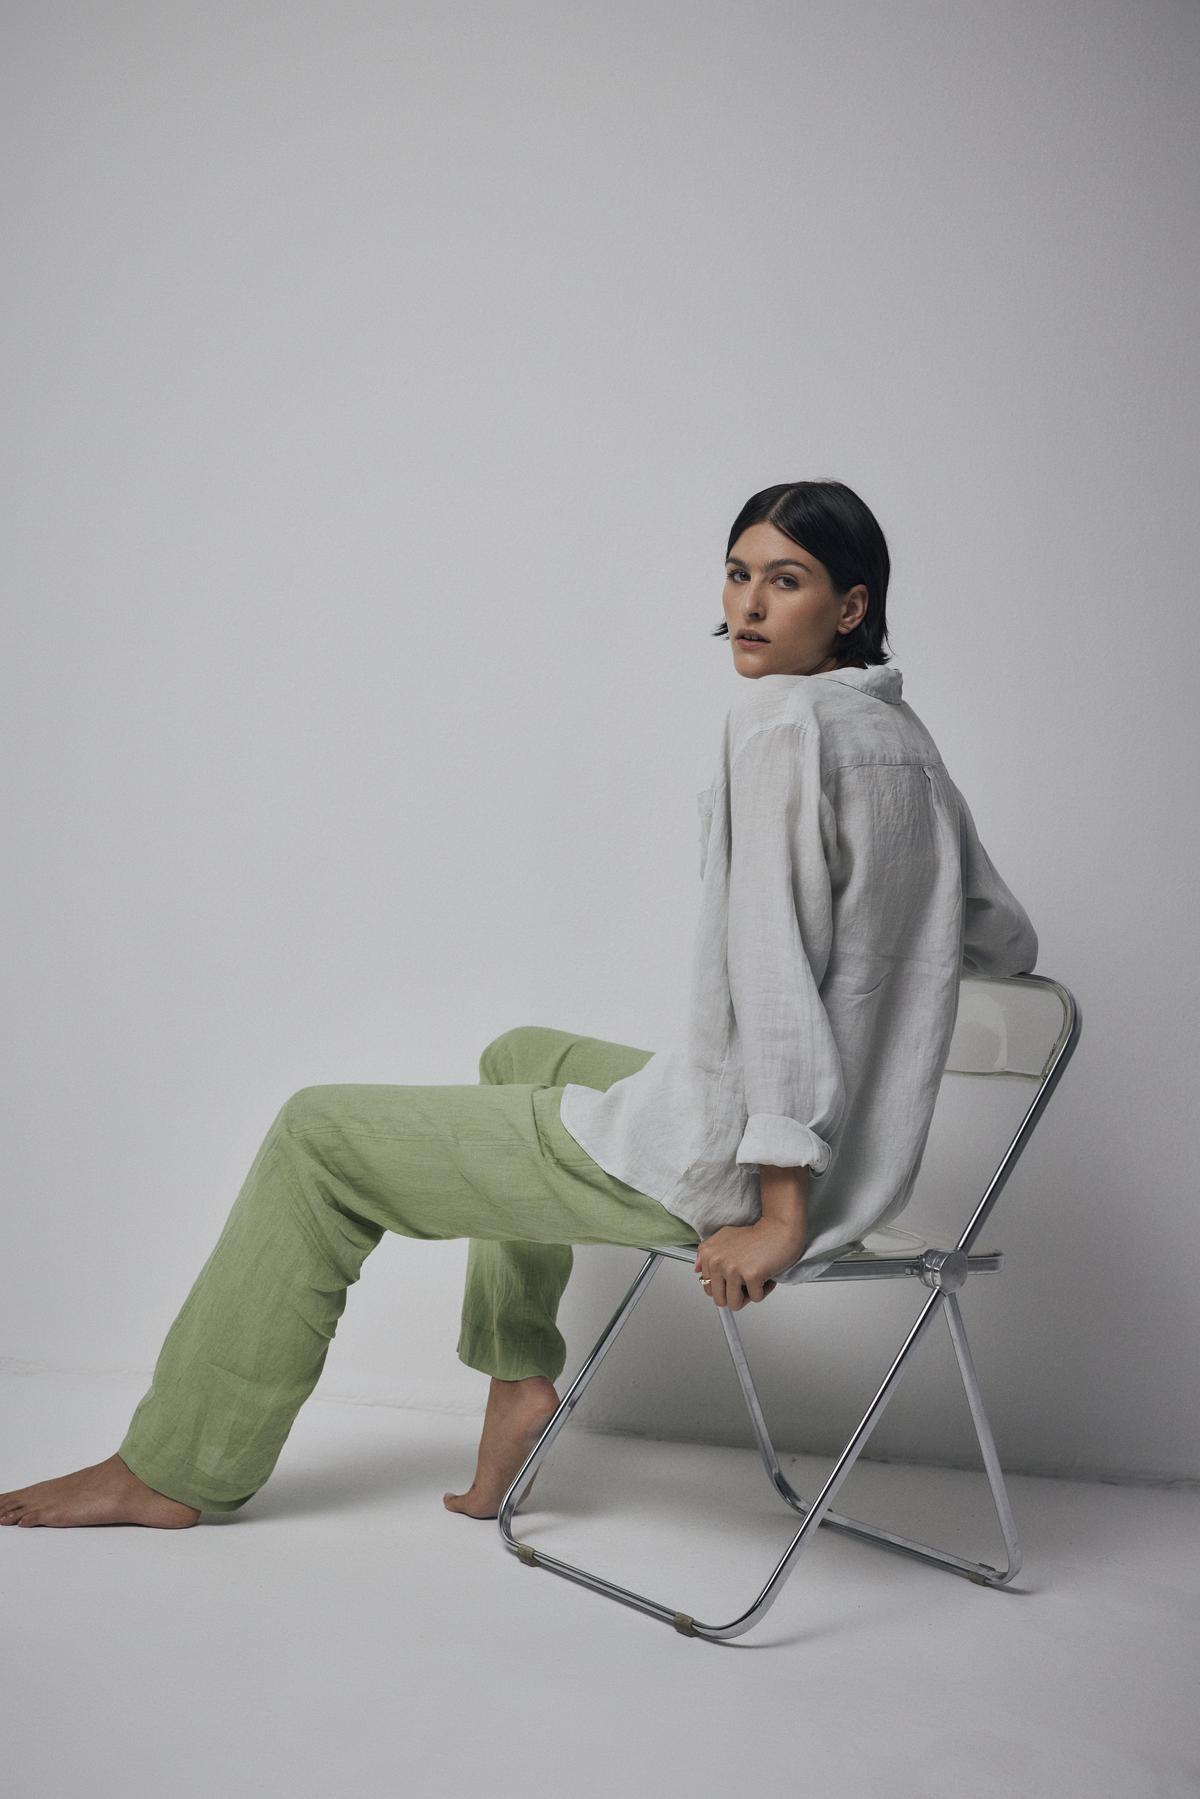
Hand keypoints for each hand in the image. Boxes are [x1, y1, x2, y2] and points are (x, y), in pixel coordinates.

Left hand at [693, 1214, 810, 1310]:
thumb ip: (707, 1254)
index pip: (708, 1288)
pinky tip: (766, 1274)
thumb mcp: (725, 1237)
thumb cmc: (755, 1235)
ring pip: (735, 1304)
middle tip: (746, 1282)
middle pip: (720, 1300)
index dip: (724, 1287)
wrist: (779, 1228)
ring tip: (756, 1278)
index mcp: (708, 1254)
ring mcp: (733, 1269)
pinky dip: (764, 1289)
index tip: (734, 1279)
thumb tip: (697, 1270)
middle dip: (735, 1296)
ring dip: (749, 1295)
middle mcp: (717, 1262)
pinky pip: (756, 1298)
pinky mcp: (750, 1275)